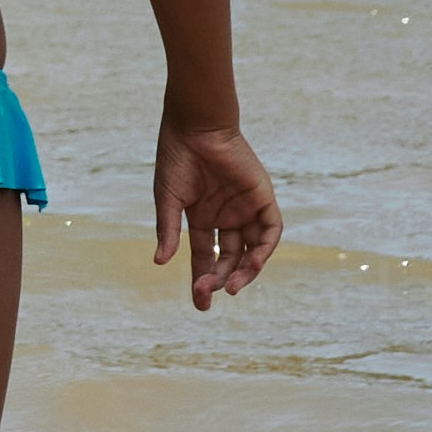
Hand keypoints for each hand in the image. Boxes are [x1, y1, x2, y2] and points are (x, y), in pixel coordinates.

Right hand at [155, 114, 278, 307]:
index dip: (202, 280)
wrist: (196, 127)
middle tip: (209, 294)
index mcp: (202, 219)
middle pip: (229, 259)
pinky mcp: (263, 199)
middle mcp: (226, 218)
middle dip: (220, 279)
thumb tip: (159, 262)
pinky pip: (271, 231)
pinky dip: (264, 249)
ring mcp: (246, 210)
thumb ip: (168, 231)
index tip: (198, 303)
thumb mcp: (168, 199)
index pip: (206, 257)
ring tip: (233, 286)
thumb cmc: (177, 158)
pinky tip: (252, 262)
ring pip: (252, 250)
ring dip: (246, 271)